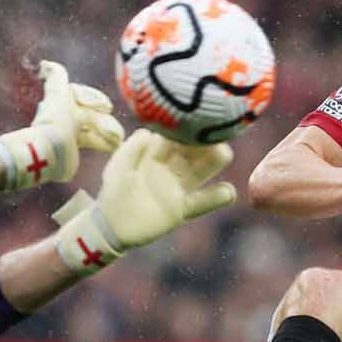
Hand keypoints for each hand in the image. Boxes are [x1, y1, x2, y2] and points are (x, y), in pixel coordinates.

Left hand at [0, 60, 125, 190]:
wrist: (50, 151)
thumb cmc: (56, 119)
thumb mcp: (58, 93)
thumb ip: (56, 77)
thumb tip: (45, 64)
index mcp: (64, 102)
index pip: (85, 95)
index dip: (96, 99)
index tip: (107, 108)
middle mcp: (66, 115)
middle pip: (93, 114)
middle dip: (106, 121)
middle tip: (116, 132)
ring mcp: (71, 132)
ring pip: (96, 128)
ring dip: (109, 132)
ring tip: (118, 140)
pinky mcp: (74, 147)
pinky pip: (95, 142)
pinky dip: (106, 143)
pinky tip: (117, 146)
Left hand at [54, 130, 235, 273]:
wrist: (112, 224)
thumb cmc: (114, 191)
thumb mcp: (118, 167)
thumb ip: (130, 150)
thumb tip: (147, 133)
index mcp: (156, 153)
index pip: (173, 138)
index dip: (183, 128)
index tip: (193, 117)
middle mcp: (171, 168)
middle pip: (191, 152)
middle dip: (203, 141)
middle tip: (215, 130)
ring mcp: (178, 188)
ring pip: (200, 172)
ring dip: (213, 162)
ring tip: (224, 152)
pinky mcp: (181, 210)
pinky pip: (202, 202)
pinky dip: (216, 197)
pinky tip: (229, 192)